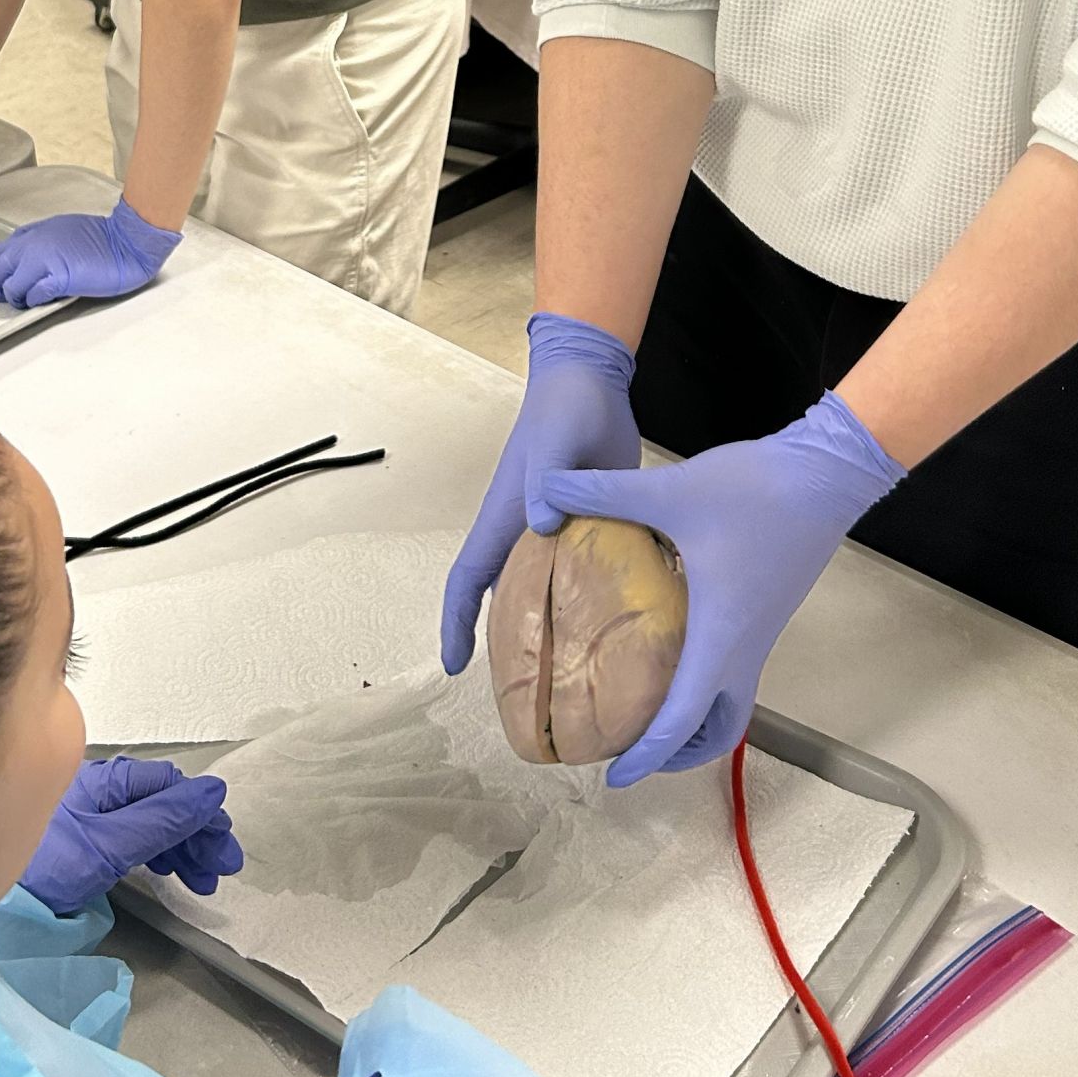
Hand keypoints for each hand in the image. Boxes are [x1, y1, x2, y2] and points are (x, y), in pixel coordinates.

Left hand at [0, 198, 178, 310]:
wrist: (126, 242)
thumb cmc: (99, 238)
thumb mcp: (57, 231)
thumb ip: (34, 245)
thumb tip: (20, 265)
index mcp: (28, 235)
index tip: (7, 285)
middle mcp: (29, 245)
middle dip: (0, 292)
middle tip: (18, 297)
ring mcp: (42, 260)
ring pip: (9, 289)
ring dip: (20, 300)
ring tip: (37, 299)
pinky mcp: (58, 277)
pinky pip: (33, 296)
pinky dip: (38, 302)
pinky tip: (52, 297)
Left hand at [20, 756, 242, 913]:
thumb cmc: (47, 868)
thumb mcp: (110, 846)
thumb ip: (161, 820)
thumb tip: (211, 793)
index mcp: (110, 780)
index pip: (172, 786)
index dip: (203, 815)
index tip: (224, 848)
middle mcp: (103, 788)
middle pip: (164, 802)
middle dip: (197, 834)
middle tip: (220, 870)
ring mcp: (92, 812)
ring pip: (150, 820)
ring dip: (181, 846)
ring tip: (201, 880)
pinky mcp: (83, 836)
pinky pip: (133, 835)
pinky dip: (157, 852)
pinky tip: (166, 870)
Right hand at [440, 311, 641, 675]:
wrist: (591, 381)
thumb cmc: (563, 409)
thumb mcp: (555, 440)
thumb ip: (548, 476)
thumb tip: (542, 522)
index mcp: (506, 518)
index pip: (467, 579)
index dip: (454, 622)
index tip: (453, 666)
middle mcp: (525, 534)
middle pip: (503, 599)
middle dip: (505, 645)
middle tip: (526, 694)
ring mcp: (556, 533)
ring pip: (545, 593)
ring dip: (552, 631)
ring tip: (576, 679)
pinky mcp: (589, 527)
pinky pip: (584, 577)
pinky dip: (593, 605)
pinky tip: (624, 632)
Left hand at [541, 391, 903, 784]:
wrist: (828, 473)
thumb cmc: (756, 492)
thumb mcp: (669, 490)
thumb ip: (602, 492)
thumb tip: (544, 496)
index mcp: (718, 638)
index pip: (680, 721)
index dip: (646, 756)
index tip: (612, 778)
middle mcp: (744, 647)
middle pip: (718, 730)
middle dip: (677, 752)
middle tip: (632, 751)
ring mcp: (760, 630)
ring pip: (731, 699)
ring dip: (694, 717)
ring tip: (648, 708)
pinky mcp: (766, 608)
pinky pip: (735, 664)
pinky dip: (703, 677)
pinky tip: (669, 642)